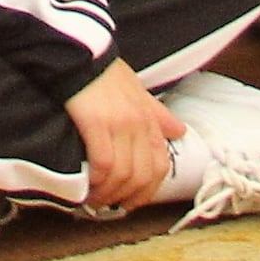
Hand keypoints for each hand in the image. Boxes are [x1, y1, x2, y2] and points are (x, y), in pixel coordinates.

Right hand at [63, 61, 179, 213]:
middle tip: (110, 207)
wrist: (80, 53)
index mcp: (151, 119)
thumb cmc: (106, 73)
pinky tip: (87, 185)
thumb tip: (179, 131)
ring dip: (108, 194)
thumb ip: (158, 114)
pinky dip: (97, 181)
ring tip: (94, 200)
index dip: (147, 191)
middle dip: (126, 199)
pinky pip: (103, 164)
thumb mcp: (138, 90)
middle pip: (142, 176)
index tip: (131, 202)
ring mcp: (120, 125)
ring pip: (123, 175)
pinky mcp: (97, 124)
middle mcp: (140, 124)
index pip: (160, 166)